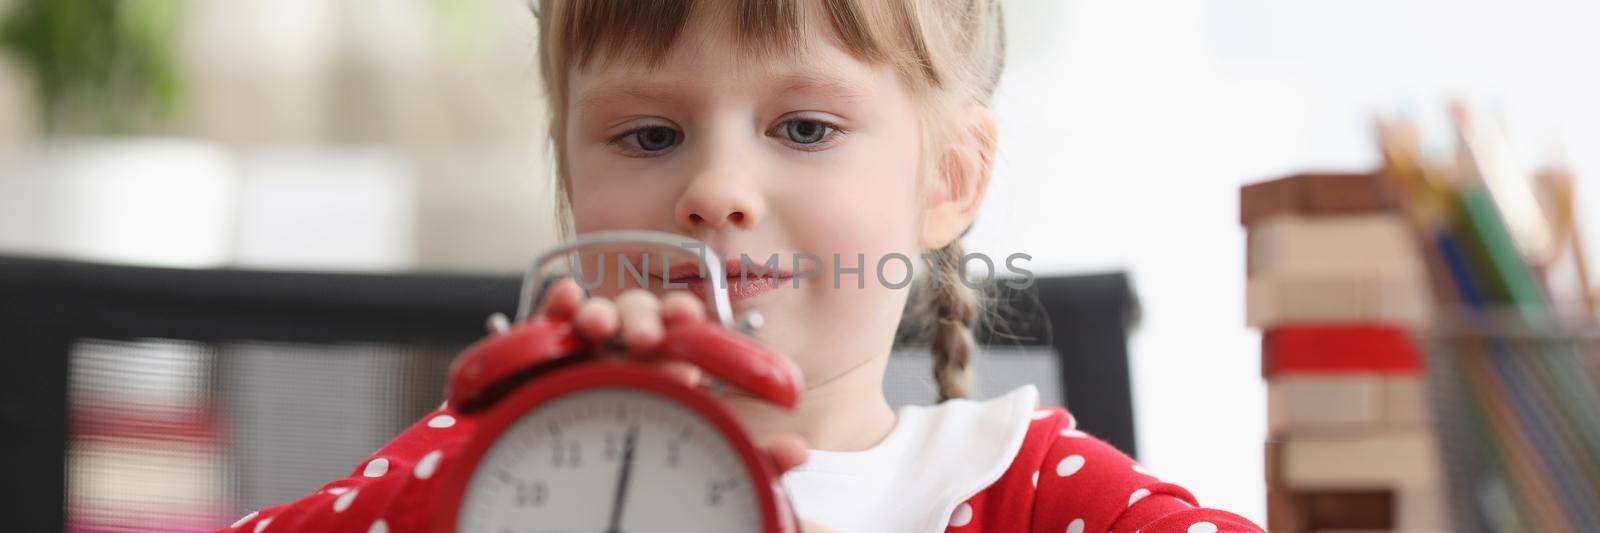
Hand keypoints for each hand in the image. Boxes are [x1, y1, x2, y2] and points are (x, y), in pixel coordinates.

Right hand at [535, 278, 830, 532]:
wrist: (610, 510)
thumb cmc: (669, 482)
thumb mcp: (712, 469)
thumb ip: (753, 460)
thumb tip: (798, 452)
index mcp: (676, 372)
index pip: (684, 332)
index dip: (687, 319)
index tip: (688, 320)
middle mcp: (634, 360)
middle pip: (640, 320)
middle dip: (642, 317)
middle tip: (642, 338)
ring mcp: (591, 359)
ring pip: (599, 321)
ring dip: (600, 313)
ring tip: (598, 325)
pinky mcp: (549, 364)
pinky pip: (552, 326)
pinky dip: (558, 305)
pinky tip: (567, 296)